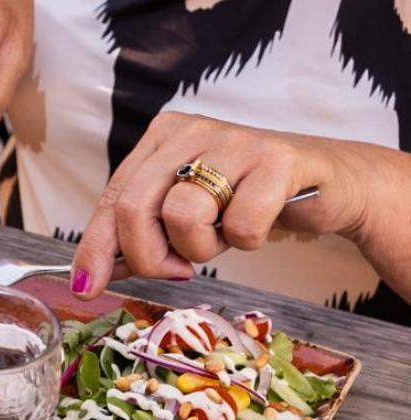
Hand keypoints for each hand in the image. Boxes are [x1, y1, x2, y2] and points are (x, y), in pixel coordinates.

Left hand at [70, 113, 368, 298]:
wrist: (331, 185)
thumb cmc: (247, 200)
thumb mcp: (185, 215)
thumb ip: (139, 236)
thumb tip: (89, 277)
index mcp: (160, 139)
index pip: (111, 199)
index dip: (96, 248)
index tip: (87, 287)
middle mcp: (190, 131)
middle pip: (134, 208)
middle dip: (148, 257)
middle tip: (176, 270)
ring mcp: (233, 141)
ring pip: (182, 215)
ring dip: (201, 248)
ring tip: (223, 236)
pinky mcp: (277, 159)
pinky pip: (239, 223)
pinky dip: (247, 241)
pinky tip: (259, 226)